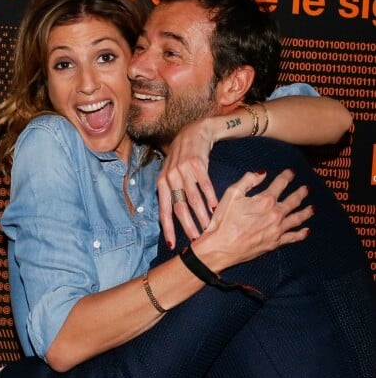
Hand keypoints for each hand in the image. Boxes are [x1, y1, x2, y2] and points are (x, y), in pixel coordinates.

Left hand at [157, 119, 218, 247]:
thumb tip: (172, 219)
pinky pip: (205, 185)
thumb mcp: (170, 174)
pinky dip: (212, 198)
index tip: (173, 245)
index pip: (163, 211)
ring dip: (202, 216)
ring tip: (208, 228)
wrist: (194, 132)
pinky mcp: (197, 163)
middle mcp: (170, 177)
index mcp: (161, 183)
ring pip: (193, 199)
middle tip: (196, 240)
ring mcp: (183, 170)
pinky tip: (217, 209)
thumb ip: (170, 194)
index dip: (167, 229)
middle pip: (179, 208)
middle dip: (187, 226)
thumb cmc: (182, 158)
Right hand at [195, 169, 312, 270]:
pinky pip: (293, 237)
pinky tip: (307, 231)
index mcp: (265, 200)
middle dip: (301, 193)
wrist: (220, 247)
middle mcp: (275, 214)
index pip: (281, 183)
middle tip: (306, 189)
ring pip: (297, 218)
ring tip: (312, 208)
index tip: (291, 172)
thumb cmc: (223, 221)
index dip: (287, 176)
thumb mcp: (231, 194)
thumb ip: (247, 180)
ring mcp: (277, 229)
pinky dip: (301, 233)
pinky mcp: (275, 243)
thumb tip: (262, 173)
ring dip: (306, 211)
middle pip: (293, 200)